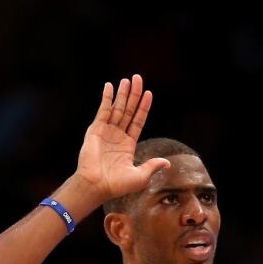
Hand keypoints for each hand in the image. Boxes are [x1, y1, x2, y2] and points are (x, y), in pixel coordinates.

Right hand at [73, 75, 166, 201]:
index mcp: (128, 144)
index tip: (149, 94)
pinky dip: (106, 98)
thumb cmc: (117, 185)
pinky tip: (110, 86)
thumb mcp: (140, 176)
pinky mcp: (95, 129)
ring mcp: (106, 131)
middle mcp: (117, 135)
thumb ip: (152, 166)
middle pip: (129, 110)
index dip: (144, 108)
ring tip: (128, 80)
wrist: (97, 185)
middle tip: (138, 78)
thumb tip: (167, 163)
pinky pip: (103, 110)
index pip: (138, 120)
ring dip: (123, 93)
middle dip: (134, 95)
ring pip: (117, 108)